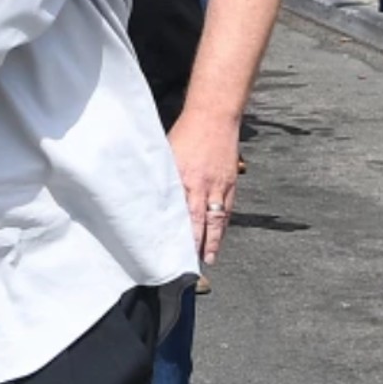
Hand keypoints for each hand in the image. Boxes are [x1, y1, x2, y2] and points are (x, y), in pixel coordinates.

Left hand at [167, 111, 238, 265]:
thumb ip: (162, 177)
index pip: (180, 214)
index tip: (172, 251)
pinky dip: (223, 226)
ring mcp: (219, 186)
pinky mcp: (231, 183)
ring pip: (217, 220)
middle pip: (200, 222)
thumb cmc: (186, 132)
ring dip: (213, 241)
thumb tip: (151, 196)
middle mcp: (202, 185)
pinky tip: (219, 237)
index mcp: (183, 178)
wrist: (214, 116)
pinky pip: (227, 210)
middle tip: (192, 266)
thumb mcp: (167, 153)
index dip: (178, 234)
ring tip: (209, 259)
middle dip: (197, 245)